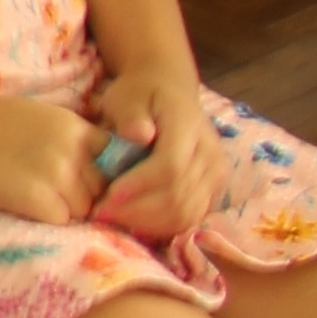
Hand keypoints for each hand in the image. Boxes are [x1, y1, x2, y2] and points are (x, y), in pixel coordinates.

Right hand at [0, 93, 107, 226]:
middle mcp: (72, 149)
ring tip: (33, 199)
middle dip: (81, 194)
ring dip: (63, 209)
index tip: (80, 178)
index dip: (99, 172)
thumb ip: (68, 135)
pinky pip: (62, 220)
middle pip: (101, 187)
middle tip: (49, 192)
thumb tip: (95, 158)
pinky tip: (23, 206)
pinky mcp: (36, 199)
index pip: (114, 158)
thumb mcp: (36, 116)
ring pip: (83, 208)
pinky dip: (46, 219)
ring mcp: (55, 174)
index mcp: (73, 126)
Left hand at [92, 71, 228, 242]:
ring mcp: (215, 173)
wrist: (170, 91)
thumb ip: (130, 115)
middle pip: (179, 194)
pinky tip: (133, 221)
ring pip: (186, 211)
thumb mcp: (127, 96)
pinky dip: (162, 225)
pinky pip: (190, 216)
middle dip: (137, 210)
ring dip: (147, 222)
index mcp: (190, 127)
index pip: (170, 166)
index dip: (139, 185)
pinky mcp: (212, 189)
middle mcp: (210, 153)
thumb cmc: (141, 94)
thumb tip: (138, 135)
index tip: (107, 196)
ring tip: (114, 218)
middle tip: (101, 213)